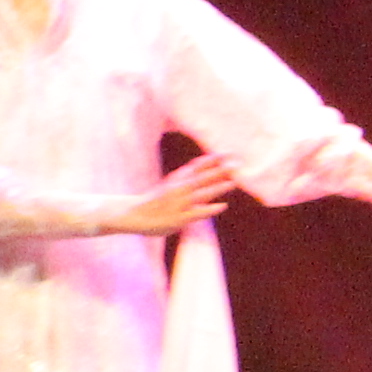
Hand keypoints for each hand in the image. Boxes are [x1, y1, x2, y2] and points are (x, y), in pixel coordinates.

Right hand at [109, 158, 245, 240]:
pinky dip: (209, 209)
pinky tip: (222, 206)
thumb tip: (203, 165)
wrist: (134, 214)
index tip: (229, 152)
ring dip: (217, 187)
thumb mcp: (171, 183)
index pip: (198, 166)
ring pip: (201, 193)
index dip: (213, 159)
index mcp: (178, 179)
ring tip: (233, 182)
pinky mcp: (179, 218)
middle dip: (220, 170)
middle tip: (237, 163)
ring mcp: (180, 203)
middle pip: (203, 177)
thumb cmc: (156, 200)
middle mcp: (180, 189)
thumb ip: (187, 176)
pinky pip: (196, 213)